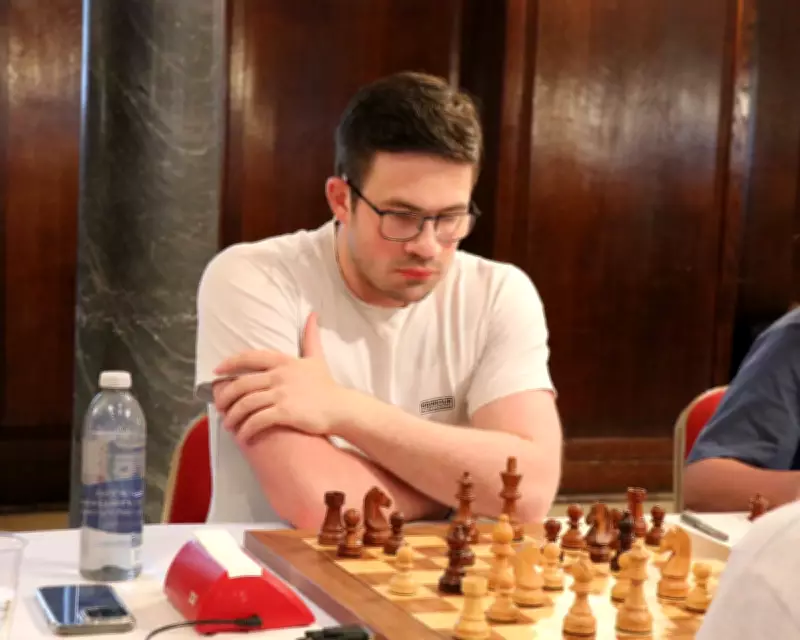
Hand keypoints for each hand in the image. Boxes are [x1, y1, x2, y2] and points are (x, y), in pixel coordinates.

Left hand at [212, 313, 351, 443]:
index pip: (249, 357)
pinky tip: (244, 436)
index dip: (229, 364)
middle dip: (225, 397)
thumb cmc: (326, 385)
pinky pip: (257, 420)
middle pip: (241, 384)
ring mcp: (282, 394)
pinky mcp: (285, 413)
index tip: (216, 372)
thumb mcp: (317, 357)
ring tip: (229, 425)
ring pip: (245, 404)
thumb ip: (311, 336)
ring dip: (233, 416)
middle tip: (219, 407)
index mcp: (283, 361)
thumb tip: (312, 314)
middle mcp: (280, 375)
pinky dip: (246, 429)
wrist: (341, 408)